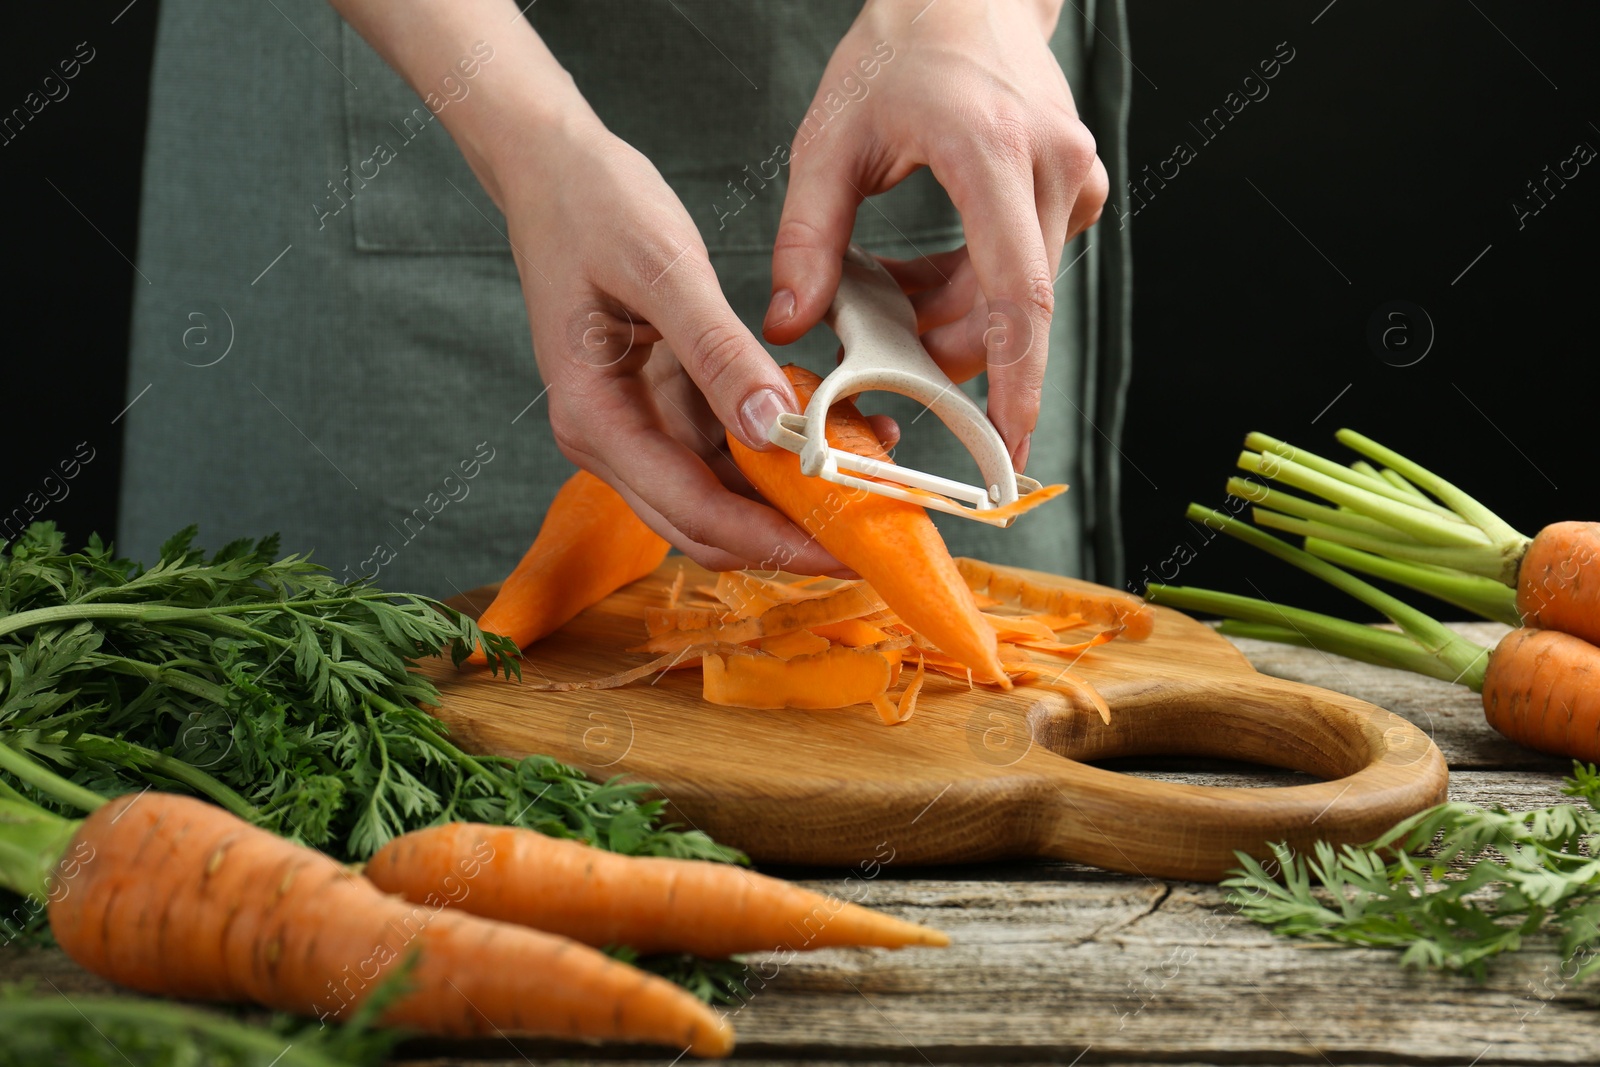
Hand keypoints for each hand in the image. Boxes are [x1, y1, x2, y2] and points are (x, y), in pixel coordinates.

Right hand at [491, 120, 856, 573]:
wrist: (550, 167)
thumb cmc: (591, 205)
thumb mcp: (663, 268)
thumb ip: (717, 351)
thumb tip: (769, 429)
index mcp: (596, 419)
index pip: (694, 512)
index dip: (775, 540)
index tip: (846, 549)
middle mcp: (609, 438)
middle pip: (706, 526)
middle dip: (788, 539)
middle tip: (869, 538)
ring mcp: (634, 424)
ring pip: (718, 495)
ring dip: (788, 498)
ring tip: (867, 480)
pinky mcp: (658, 403)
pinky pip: (723, 449)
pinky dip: (776, 450)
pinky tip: (833, 429)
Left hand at [764, 0, 1108, 470]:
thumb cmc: (895, 56)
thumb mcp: (828, 142)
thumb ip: (806, 239)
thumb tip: (790, 326)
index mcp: (991, 152)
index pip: (1016, 294)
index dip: (1014, 380)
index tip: (1005, 445)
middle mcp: (1052, 167)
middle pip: (1013, 309)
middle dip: (948, 350)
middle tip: (882, 354)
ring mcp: (1074, 179)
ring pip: (1017, 297)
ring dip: (952, 317)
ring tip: (888, 293)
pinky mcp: (1075, 190)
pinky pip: (1025, 271)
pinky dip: (972, 290)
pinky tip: (923, 274)